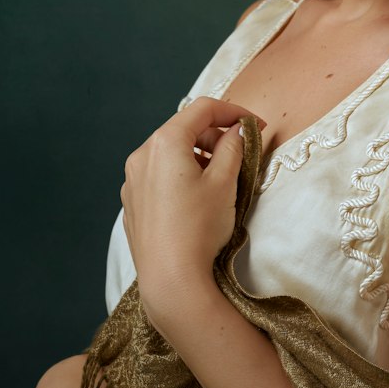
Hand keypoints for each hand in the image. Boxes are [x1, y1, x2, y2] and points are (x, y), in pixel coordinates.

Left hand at [120, 96, 265, 319]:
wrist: (171, 278)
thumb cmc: (200, 227)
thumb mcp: (225, 182)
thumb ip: (233, 147)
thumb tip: (237, 130)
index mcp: (164, 142)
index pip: (203, 109)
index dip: (234, 112)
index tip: (256, 126)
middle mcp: (141, 155)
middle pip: (183, 129)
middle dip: (215, 136)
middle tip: (241, 154)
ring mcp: (132, 180)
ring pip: (170, 154)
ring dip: (198, 157)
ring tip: (221, 179)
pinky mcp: (132, 203)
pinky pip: (158, 176)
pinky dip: (181, 175)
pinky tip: (197, 199)